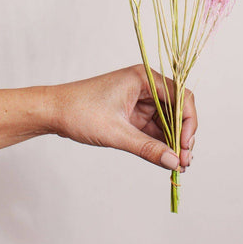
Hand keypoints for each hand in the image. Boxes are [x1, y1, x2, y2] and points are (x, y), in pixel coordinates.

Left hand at [49, 64, 196, 171]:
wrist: (53, 112)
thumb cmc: (80, 111)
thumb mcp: (116, 132)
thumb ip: (147, 148)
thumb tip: (173, 162)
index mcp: (144, 78)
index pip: (181, 96)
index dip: (188, 121)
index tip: (186, 146)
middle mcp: (146, 86)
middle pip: (177, 109)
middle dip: (183, 135)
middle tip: (185, 161)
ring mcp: (140, 100)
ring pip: (168, 121)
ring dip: (173, 142)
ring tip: (178, 165)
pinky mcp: (133, 114)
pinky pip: (155, 128)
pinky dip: (161, 143)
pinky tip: (166, 159)